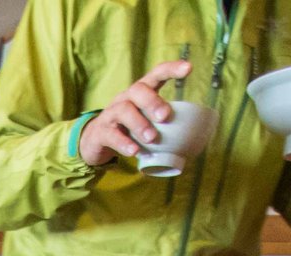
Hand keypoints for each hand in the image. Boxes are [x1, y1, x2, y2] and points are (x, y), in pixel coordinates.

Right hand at [77, 61, 192, 166]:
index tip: (188, 69)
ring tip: (151, 138)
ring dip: (139, 123)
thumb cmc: (128, 129)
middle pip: (137, 89)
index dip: (171, 69)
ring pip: (124, 110)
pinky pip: (111, 134)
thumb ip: (164, 125)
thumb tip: (195, 139)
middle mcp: (126, 98)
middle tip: (165, 116)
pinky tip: (134, 151)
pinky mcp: (100, 132)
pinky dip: (123, 143)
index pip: (156, 74)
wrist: (94, 142)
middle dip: (152, 101)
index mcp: (141, 93)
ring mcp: (111, 114)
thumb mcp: (146, 121)